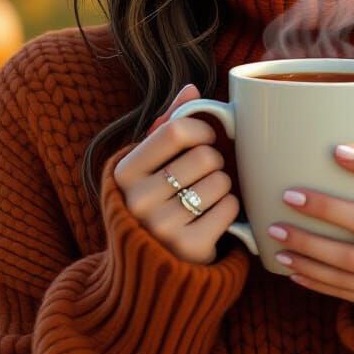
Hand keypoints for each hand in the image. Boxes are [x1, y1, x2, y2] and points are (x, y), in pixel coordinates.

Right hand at [113, 84, 240, 265]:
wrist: (152, 265)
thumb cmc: (157, 200)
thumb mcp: (151, 164)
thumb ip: (168, 125)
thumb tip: (191, 89)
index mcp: (124, 172)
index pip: (175, 130)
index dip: (201, 130)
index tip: (205, 139)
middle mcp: (137, 201)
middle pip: (204, 156)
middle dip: (215, 160)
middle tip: (205, 174)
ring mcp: (161, 227)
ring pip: (220, 181)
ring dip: (222, 185)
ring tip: (205, 197)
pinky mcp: (188, 248)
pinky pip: (229, 208)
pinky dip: (229, 208)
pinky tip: (212, 217)